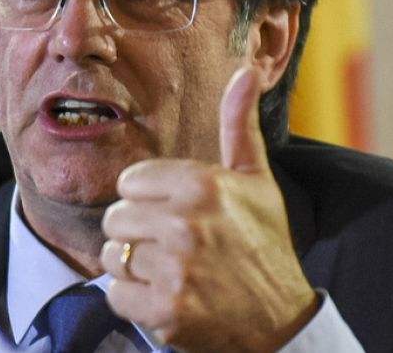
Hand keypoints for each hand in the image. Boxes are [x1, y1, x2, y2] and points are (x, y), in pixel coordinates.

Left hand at [100, 66, 318, 351]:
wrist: (281, 320)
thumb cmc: (264, 245)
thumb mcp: (256, 180)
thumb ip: (239, 124)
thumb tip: (246, 71)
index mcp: (202, 185)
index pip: (129, 183)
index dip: (149, 201)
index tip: (178, 216)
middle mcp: (187, 223)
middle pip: (115, 219)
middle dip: (139, 236)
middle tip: (176, 249)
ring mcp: (176, 268)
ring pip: (112, 257)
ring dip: (135, 270)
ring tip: (172, 273)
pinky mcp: (165, 309)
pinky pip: (115, 295)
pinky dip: (135, 303)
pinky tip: (167, 298)